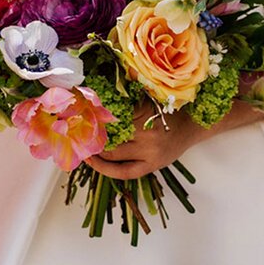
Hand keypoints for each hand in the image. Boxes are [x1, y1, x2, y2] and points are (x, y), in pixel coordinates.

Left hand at [86, 99, 263, 179]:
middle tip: (68, 127)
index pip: (109, 114)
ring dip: (92, 149)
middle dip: (87, 132)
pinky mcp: (151, 166)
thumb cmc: (170, 106)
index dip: (88, 113)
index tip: (72, 109)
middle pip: (108, 135)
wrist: (195, 124)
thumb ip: (126, 95)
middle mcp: (148, 135)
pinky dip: (105, 168)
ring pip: (112, 154)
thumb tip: (93, 91)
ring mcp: (150, 153)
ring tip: (77, 142)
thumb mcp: (149, 94)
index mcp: (146, 113)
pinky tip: (92, 161)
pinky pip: (123, 172)